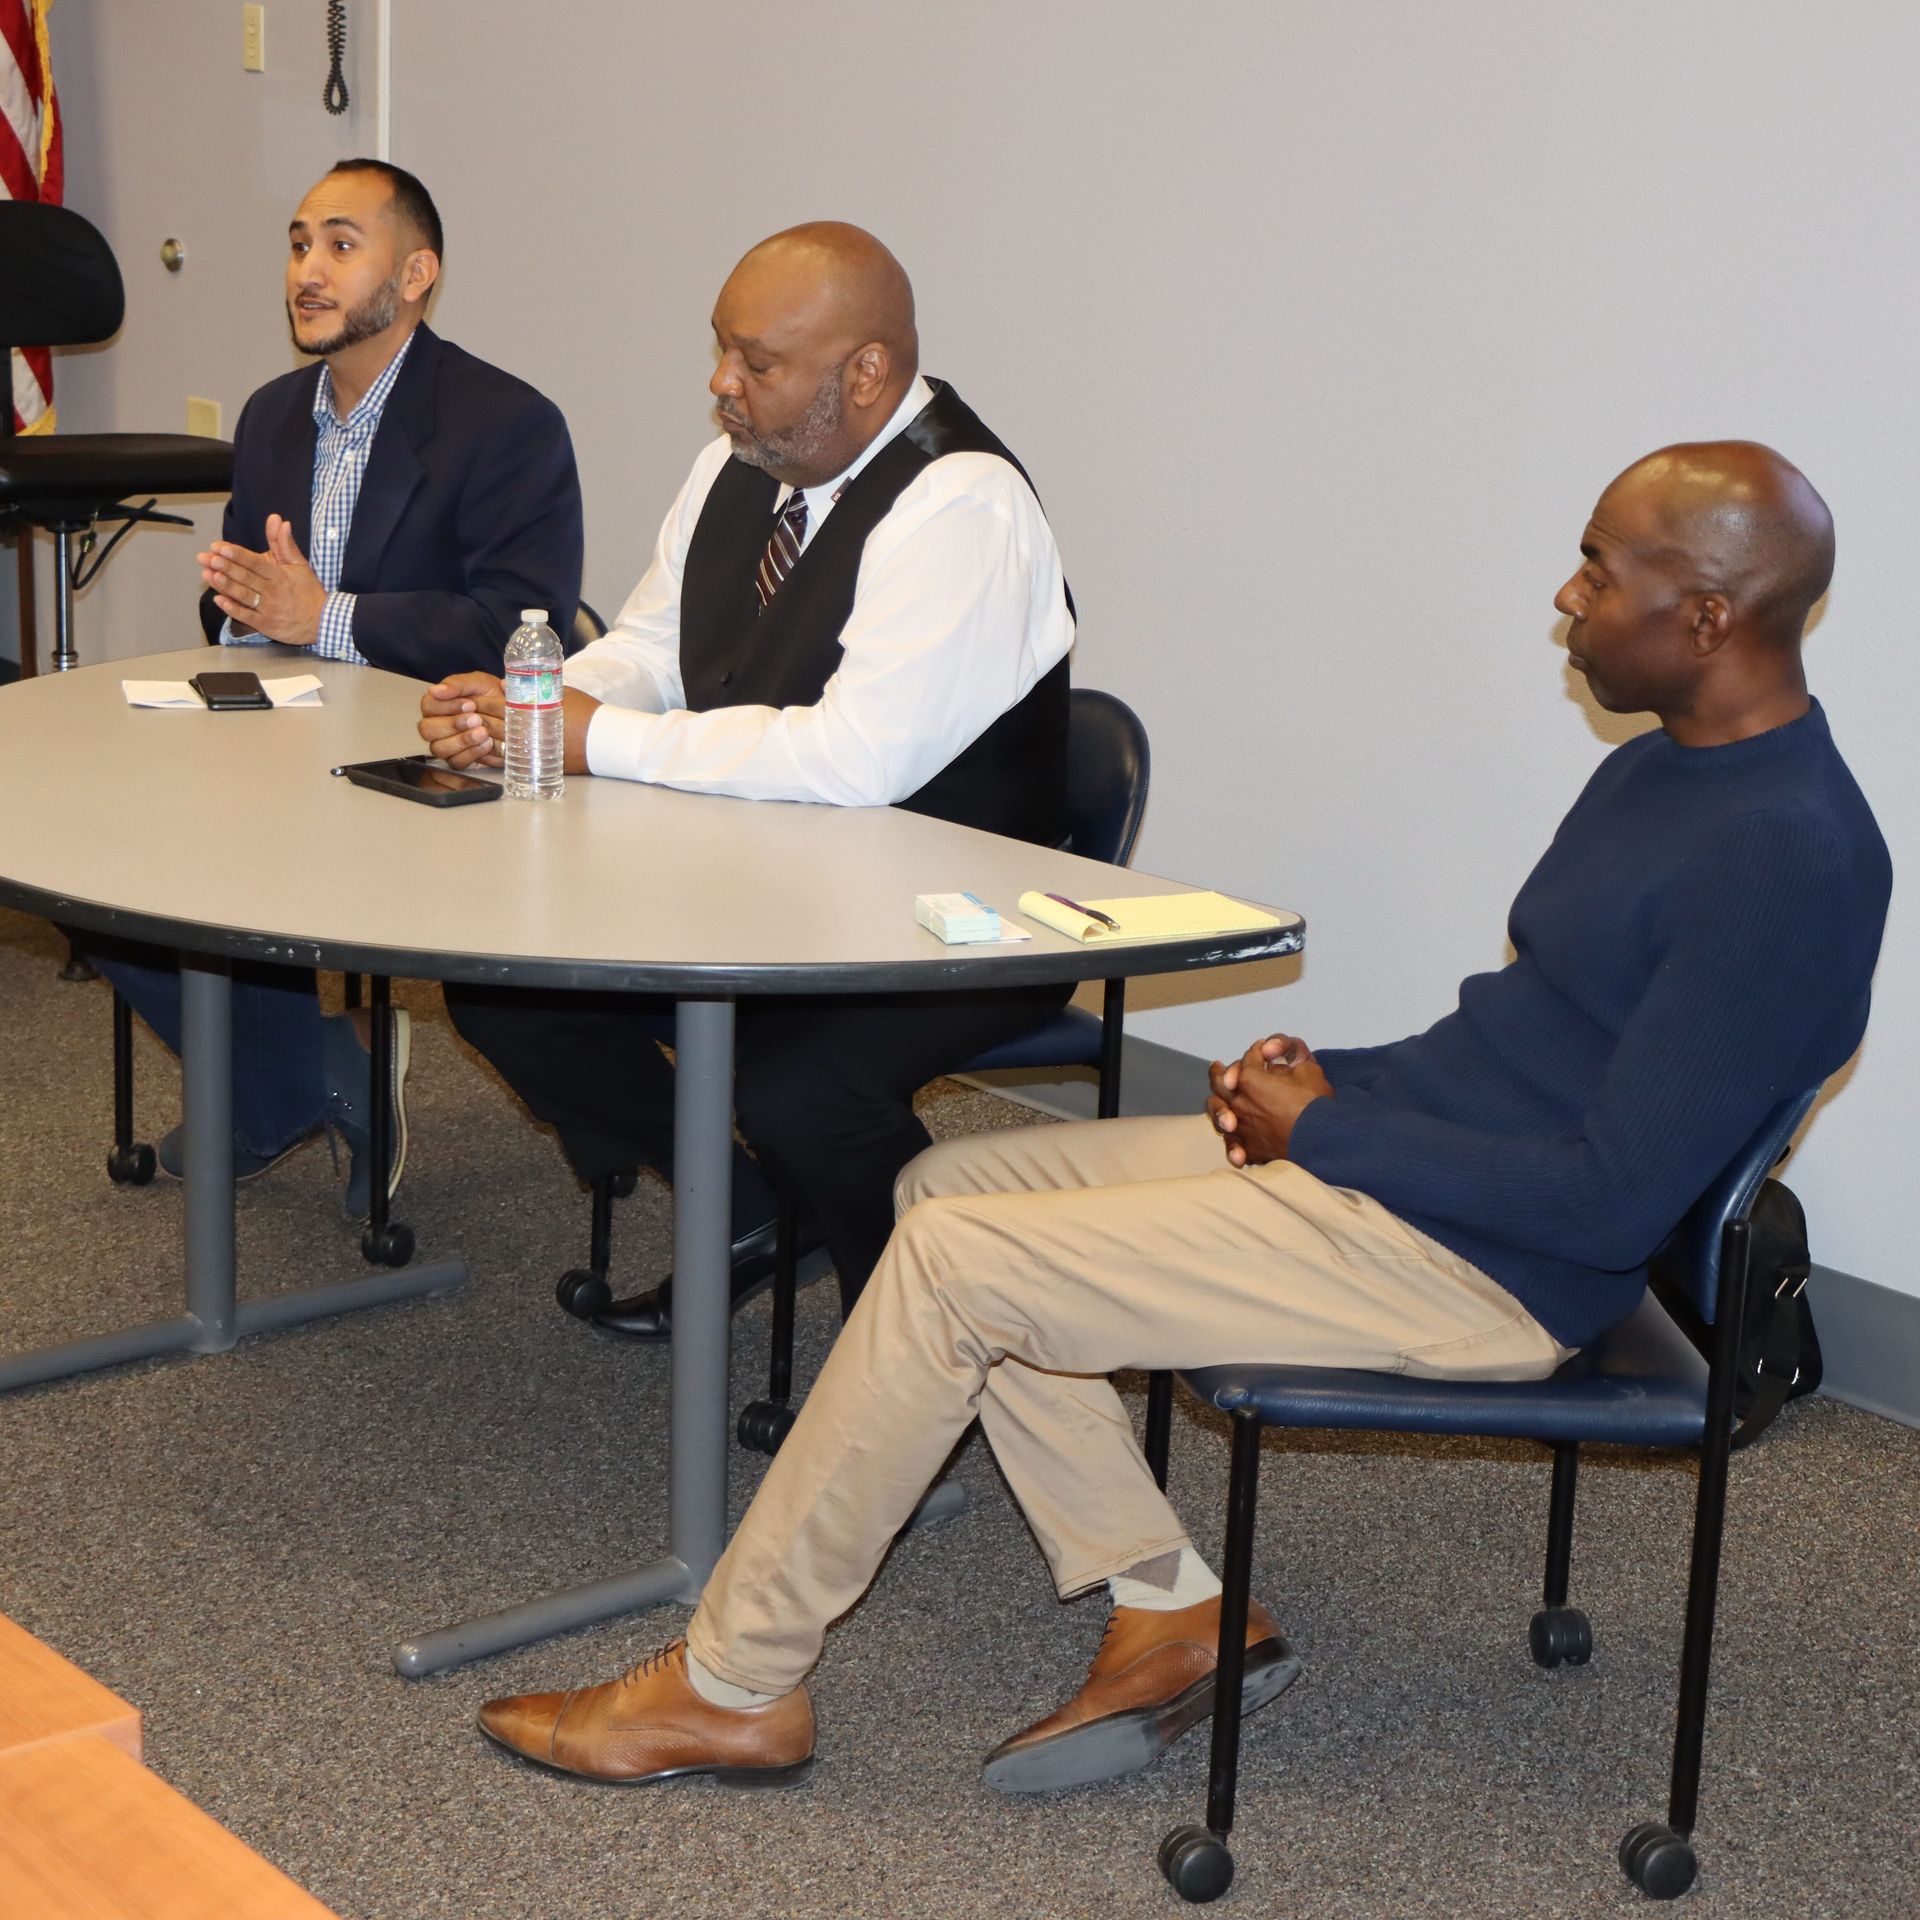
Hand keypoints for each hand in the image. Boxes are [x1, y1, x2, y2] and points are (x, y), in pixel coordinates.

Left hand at [198, 514, 326, 646]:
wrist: (324, 622)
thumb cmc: (310, 592)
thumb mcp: (301, 565)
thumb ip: (286, 544)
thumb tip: (281, 521)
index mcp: (280, 576)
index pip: (256, 563)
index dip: (238, 555)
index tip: (220, 547)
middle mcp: (273, 592)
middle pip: (246, 578)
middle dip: (226, 567)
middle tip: (208, 558)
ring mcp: (269, 610)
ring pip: (244, 596)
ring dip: (225, 585)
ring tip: (208, 574)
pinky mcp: (267, 625)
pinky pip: (247, 617)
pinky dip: (233, 609)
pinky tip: (218, 600)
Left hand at [419, 678, 601, 773]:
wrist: (602, 739)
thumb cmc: (583, 713)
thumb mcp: (556, 692)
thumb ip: (528, 689)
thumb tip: (505, 687)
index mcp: (526, 708)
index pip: (490, 702)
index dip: (474, 700)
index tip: (465, 698)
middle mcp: (522, 729)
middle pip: (486, 721)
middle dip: (469, 718)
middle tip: (459, 715)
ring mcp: (525, 747)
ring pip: (490, 741)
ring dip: (474, 737)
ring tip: (466, 732)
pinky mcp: (531, 762)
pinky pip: (502, 759)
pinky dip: (488, 754)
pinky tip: (480, 750)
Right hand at [420, 672, 506, 768]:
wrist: (515, 715)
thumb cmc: (492, 696)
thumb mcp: (479, 683)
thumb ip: (457, 684)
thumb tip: (435, 690)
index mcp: (437, 704)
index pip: (428, 706)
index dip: (447, 706)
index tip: (470, 704)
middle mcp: (436, 726)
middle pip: (427, 729)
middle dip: (453, 724)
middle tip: (477, 719)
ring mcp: (445, 745)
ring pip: (439, 748)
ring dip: (462, 740)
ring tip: (484, 732)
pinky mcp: (459, 760)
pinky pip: (456, 762)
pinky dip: (472, 753)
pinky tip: (487, 743)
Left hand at [1206, 1032, 1332, 1166]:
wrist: (1325, 1139)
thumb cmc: (1317, 1104)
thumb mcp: (1307, 1067)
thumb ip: (1286, 1049)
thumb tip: (1267, 1050)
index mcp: (1250, 1079)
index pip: (1248, 1059)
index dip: (1257, 1052)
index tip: (1265, 1053)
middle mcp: (1240, 1103)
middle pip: (1220, 1084)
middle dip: (1219, 1073)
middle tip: (1216, 1068)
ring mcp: (1242, 1127)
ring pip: (1219, 1115)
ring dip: (1218, 1107)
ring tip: (1220, 1102)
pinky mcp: (1251, 1149)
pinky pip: (1234, 1144)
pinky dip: (1232, 1143)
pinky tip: (1232, 1144)